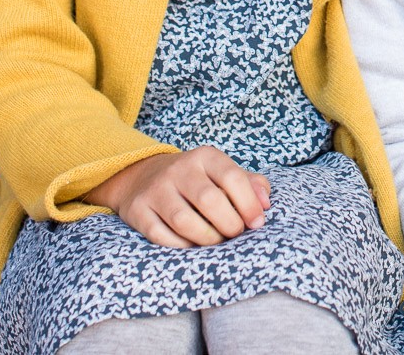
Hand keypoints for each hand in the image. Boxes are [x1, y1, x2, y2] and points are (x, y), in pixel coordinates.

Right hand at [84, 146, 271, 247]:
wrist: (140, 176)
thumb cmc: (195, 180)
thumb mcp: (221, 173)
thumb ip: (250, 184)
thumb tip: (265, 204)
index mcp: (205, 157)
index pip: (232, 177)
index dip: (249, 204)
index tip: (256, 223)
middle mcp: (179, 169)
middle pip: (210, 201)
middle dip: (229, 224)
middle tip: (235, 234)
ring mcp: (156, 190)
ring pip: (184, 221)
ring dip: (207, 239)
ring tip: (216, 241)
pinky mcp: (138, 210)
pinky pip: (161, 235)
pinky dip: (181, 245)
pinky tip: (191, 244)